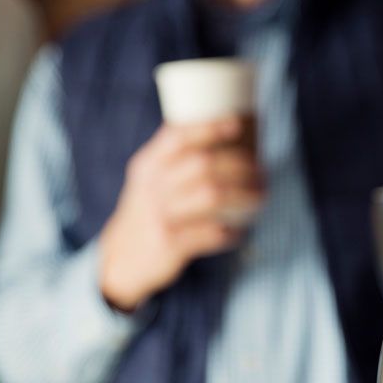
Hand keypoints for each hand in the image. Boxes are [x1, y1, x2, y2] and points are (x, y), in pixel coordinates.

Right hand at [98, 117, 263, 310]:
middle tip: (261, 170)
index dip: (209, 128)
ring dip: (244, 194)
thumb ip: (173, 156)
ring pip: (212, 195)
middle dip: (240, 164)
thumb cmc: (148, 210)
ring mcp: (162, 216)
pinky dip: (230, 231)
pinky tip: (240, 230)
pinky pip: (210, 234)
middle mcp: (153, 187)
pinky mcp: (171, 244)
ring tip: (260, 195)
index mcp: (148, 166)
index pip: (178, 137)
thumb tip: (223, 128)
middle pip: (203, 164)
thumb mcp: (148, 179)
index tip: (237, 125)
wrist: (121, 258)